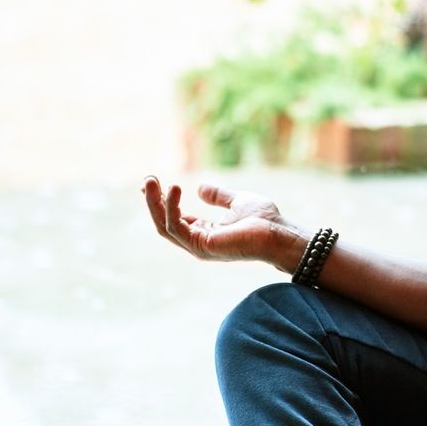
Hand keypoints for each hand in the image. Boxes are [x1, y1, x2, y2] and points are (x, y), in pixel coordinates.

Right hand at [142, 175, 299, 265]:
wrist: (279, 233)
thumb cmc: (265, 220)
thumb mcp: (238, 201)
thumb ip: (219, 196)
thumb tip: (200, 187)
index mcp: (205, 233)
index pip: (175, 218)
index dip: (161, 200)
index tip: (152, 182)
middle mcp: (198, 242)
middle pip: (164, 222)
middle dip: (153, 201)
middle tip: (147, 179)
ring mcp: (198, 246)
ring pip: (164, 225)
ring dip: (155, 203)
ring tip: (151, 180)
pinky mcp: (202, 245)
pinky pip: (177, 227)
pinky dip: (171, 208)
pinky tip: (173, 189)